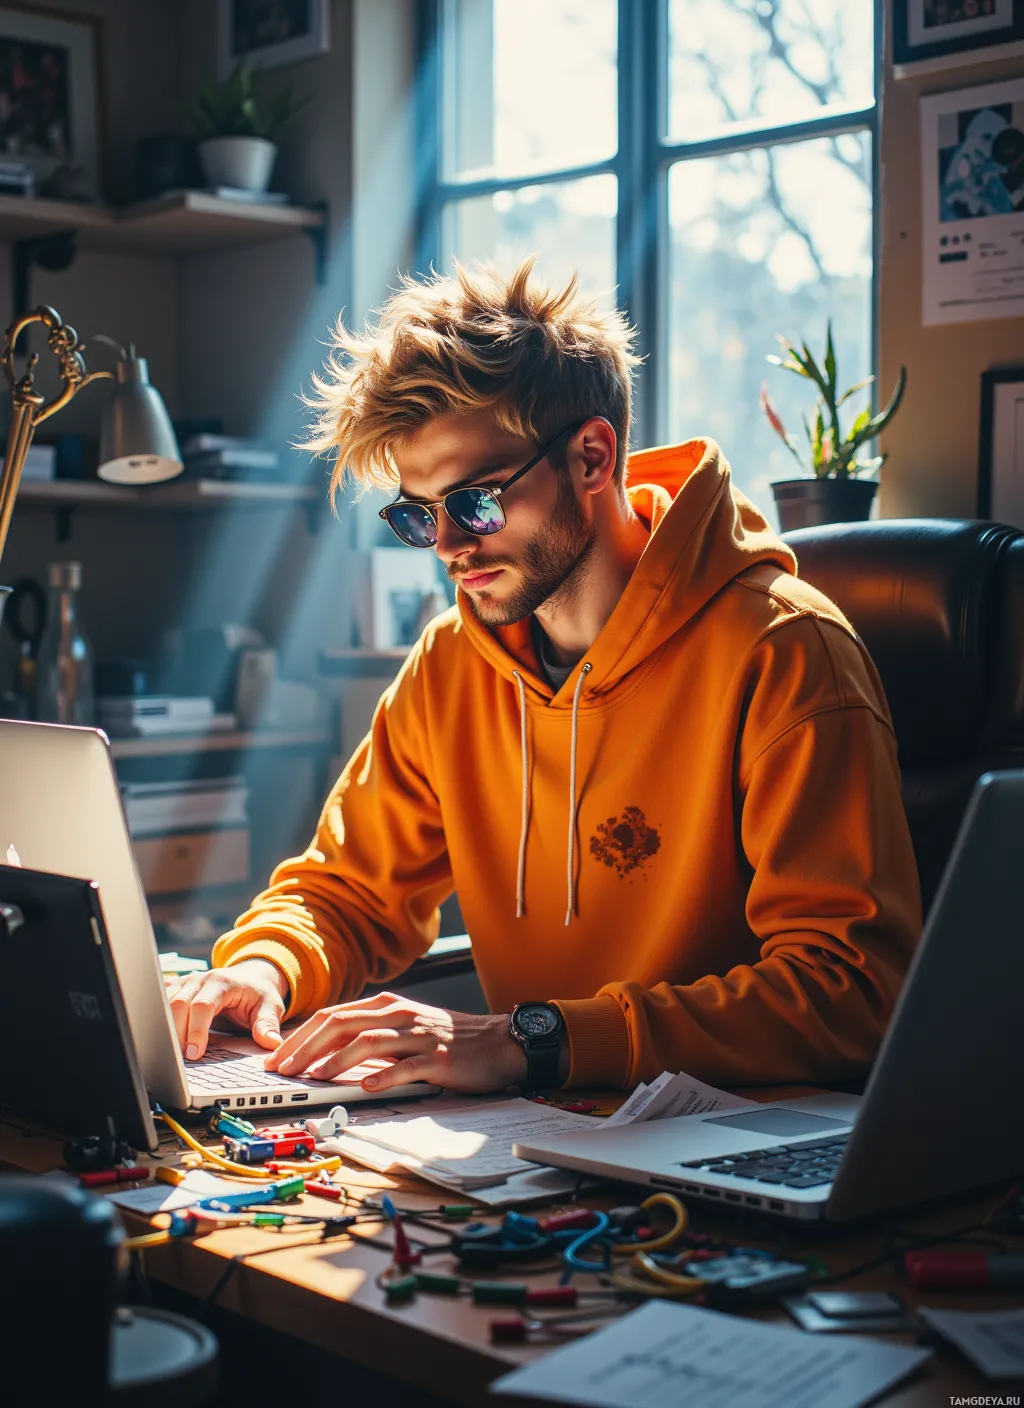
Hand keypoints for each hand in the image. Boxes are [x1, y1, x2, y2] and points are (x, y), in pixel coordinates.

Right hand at [166, 959, 287, 1059]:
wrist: (249, 977)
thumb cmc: (257, 994)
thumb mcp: (270, 1005)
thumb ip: (268, 1023)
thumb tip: (272, 1044)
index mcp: (222, 982)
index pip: (203, 1005)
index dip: (197, 1030)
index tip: (195, 1053)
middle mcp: (200, 979)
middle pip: (178, 1005)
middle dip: (177, 1033)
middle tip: (181, 1059)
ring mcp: (184, 982)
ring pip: (163, 1004)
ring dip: (163, 1028)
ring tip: (168, 1054)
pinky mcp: (175, 988)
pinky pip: (158, 1001)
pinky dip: (156, 1019)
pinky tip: (156, 1037)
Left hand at [263, 992, 527, 1093]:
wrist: (499, 1041)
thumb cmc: (448, 1039)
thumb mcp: (406, 1028)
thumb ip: (371, 1036)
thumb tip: (327, 1055)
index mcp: (386, 1006)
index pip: (333, 1016)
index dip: (301, 1036)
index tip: (277, 1058)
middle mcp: (398, 1014)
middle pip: (341, 1023)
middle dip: (306, 1047)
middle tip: (282, 1070)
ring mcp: (418, 1035)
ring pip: (368, 1042)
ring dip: (335, 1060)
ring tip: (312, 1078)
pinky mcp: (438, 1058)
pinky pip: (406, 1066)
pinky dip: (383, 1075)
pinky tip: (366, 1087)